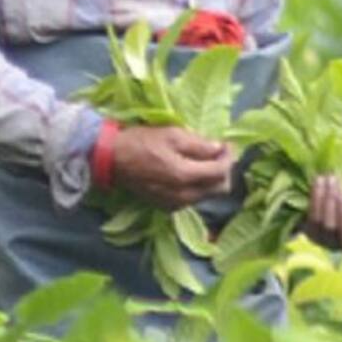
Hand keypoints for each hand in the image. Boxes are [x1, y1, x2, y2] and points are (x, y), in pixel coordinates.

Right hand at [110, 125, 233, 208]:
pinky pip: (193, 199)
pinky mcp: (166, 207)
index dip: (229, 157)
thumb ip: (200, 145)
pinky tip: (191, 171)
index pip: (221, 172)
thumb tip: (220, 149)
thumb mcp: (173, 135)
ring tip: (205, 160)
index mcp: (184, 176)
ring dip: (212, 178)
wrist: (112, 159)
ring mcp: (174, 204)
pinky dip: (198, 186)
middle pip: (220, 189)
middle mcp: (183, 196)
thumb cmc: (142, 143)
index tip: (226, 144)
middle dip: (224, 170)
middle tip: (219, 153)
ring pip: (207, 195)